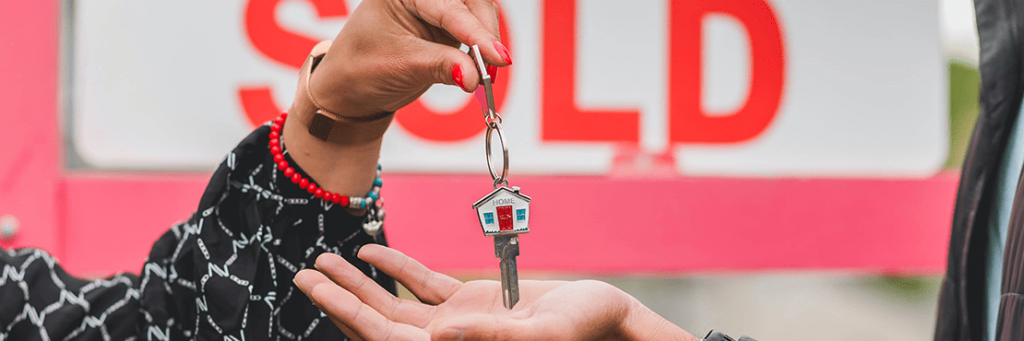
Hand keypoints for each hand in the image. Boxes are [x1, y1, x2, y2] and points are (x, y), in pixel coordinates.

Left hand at [282, 0, 508, 196]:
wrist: (351, 89)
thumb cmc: (362, 69)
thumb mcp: (401, 66)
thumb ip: (442, 67)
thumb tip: (476, 76)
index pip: (448, 8)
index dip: (476, 33)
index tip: (496, 56)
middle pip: (472, 3)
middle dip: (484, 34)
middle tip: (493, 68)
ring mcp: (438, 9)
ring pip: (479, 14)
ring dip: (487, 42)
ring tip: (487, 73)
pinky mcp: (448, 28)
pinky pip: (476, 32)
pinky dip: (482, 50)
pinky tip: (482, 69)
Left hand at [293, 245, 697, 340]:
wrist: (607, 317)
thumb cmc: (585, 330)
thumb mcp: (542, 334)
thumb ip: (489, 337)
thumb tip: (435, 338)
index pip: (386, 337)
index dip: (348, 312)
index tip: (315, 288)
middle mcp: (446, 340)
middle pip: (378, 321)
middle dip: (339, 297)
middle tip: (302, 272)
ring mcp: (455, 321)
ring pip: (393, 302)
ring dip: (359, 283)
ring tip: (322, 261)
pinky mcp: (469, 301)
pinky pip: (422, 284)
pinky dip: (396, 267)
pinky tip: (370, 251)